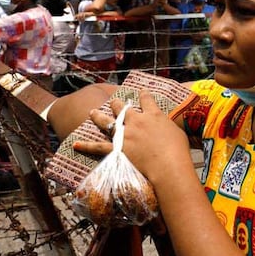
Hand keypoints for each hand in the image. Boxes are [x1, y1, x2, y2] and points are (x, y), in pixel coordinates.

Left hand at [75, 90, 190, 184]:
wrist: (168, 165)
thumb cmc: (178, 150)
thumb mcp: (177, 132)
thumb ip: (168, 126)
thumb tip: (166, 126)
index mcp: (153, 115)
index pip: (146, 100)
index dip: (143, 94)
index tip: (141, 91)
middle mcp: (137, 121)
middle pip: (123, 108)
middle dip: (117, 104)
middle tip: (114, 102)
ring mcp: (125, 134)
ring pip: (107, 121)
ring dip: (99, 116)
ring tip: (92, 112)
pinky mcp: (117, 149)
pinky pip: (98, 147)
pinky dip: (86, 146)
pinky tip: (76, 144)